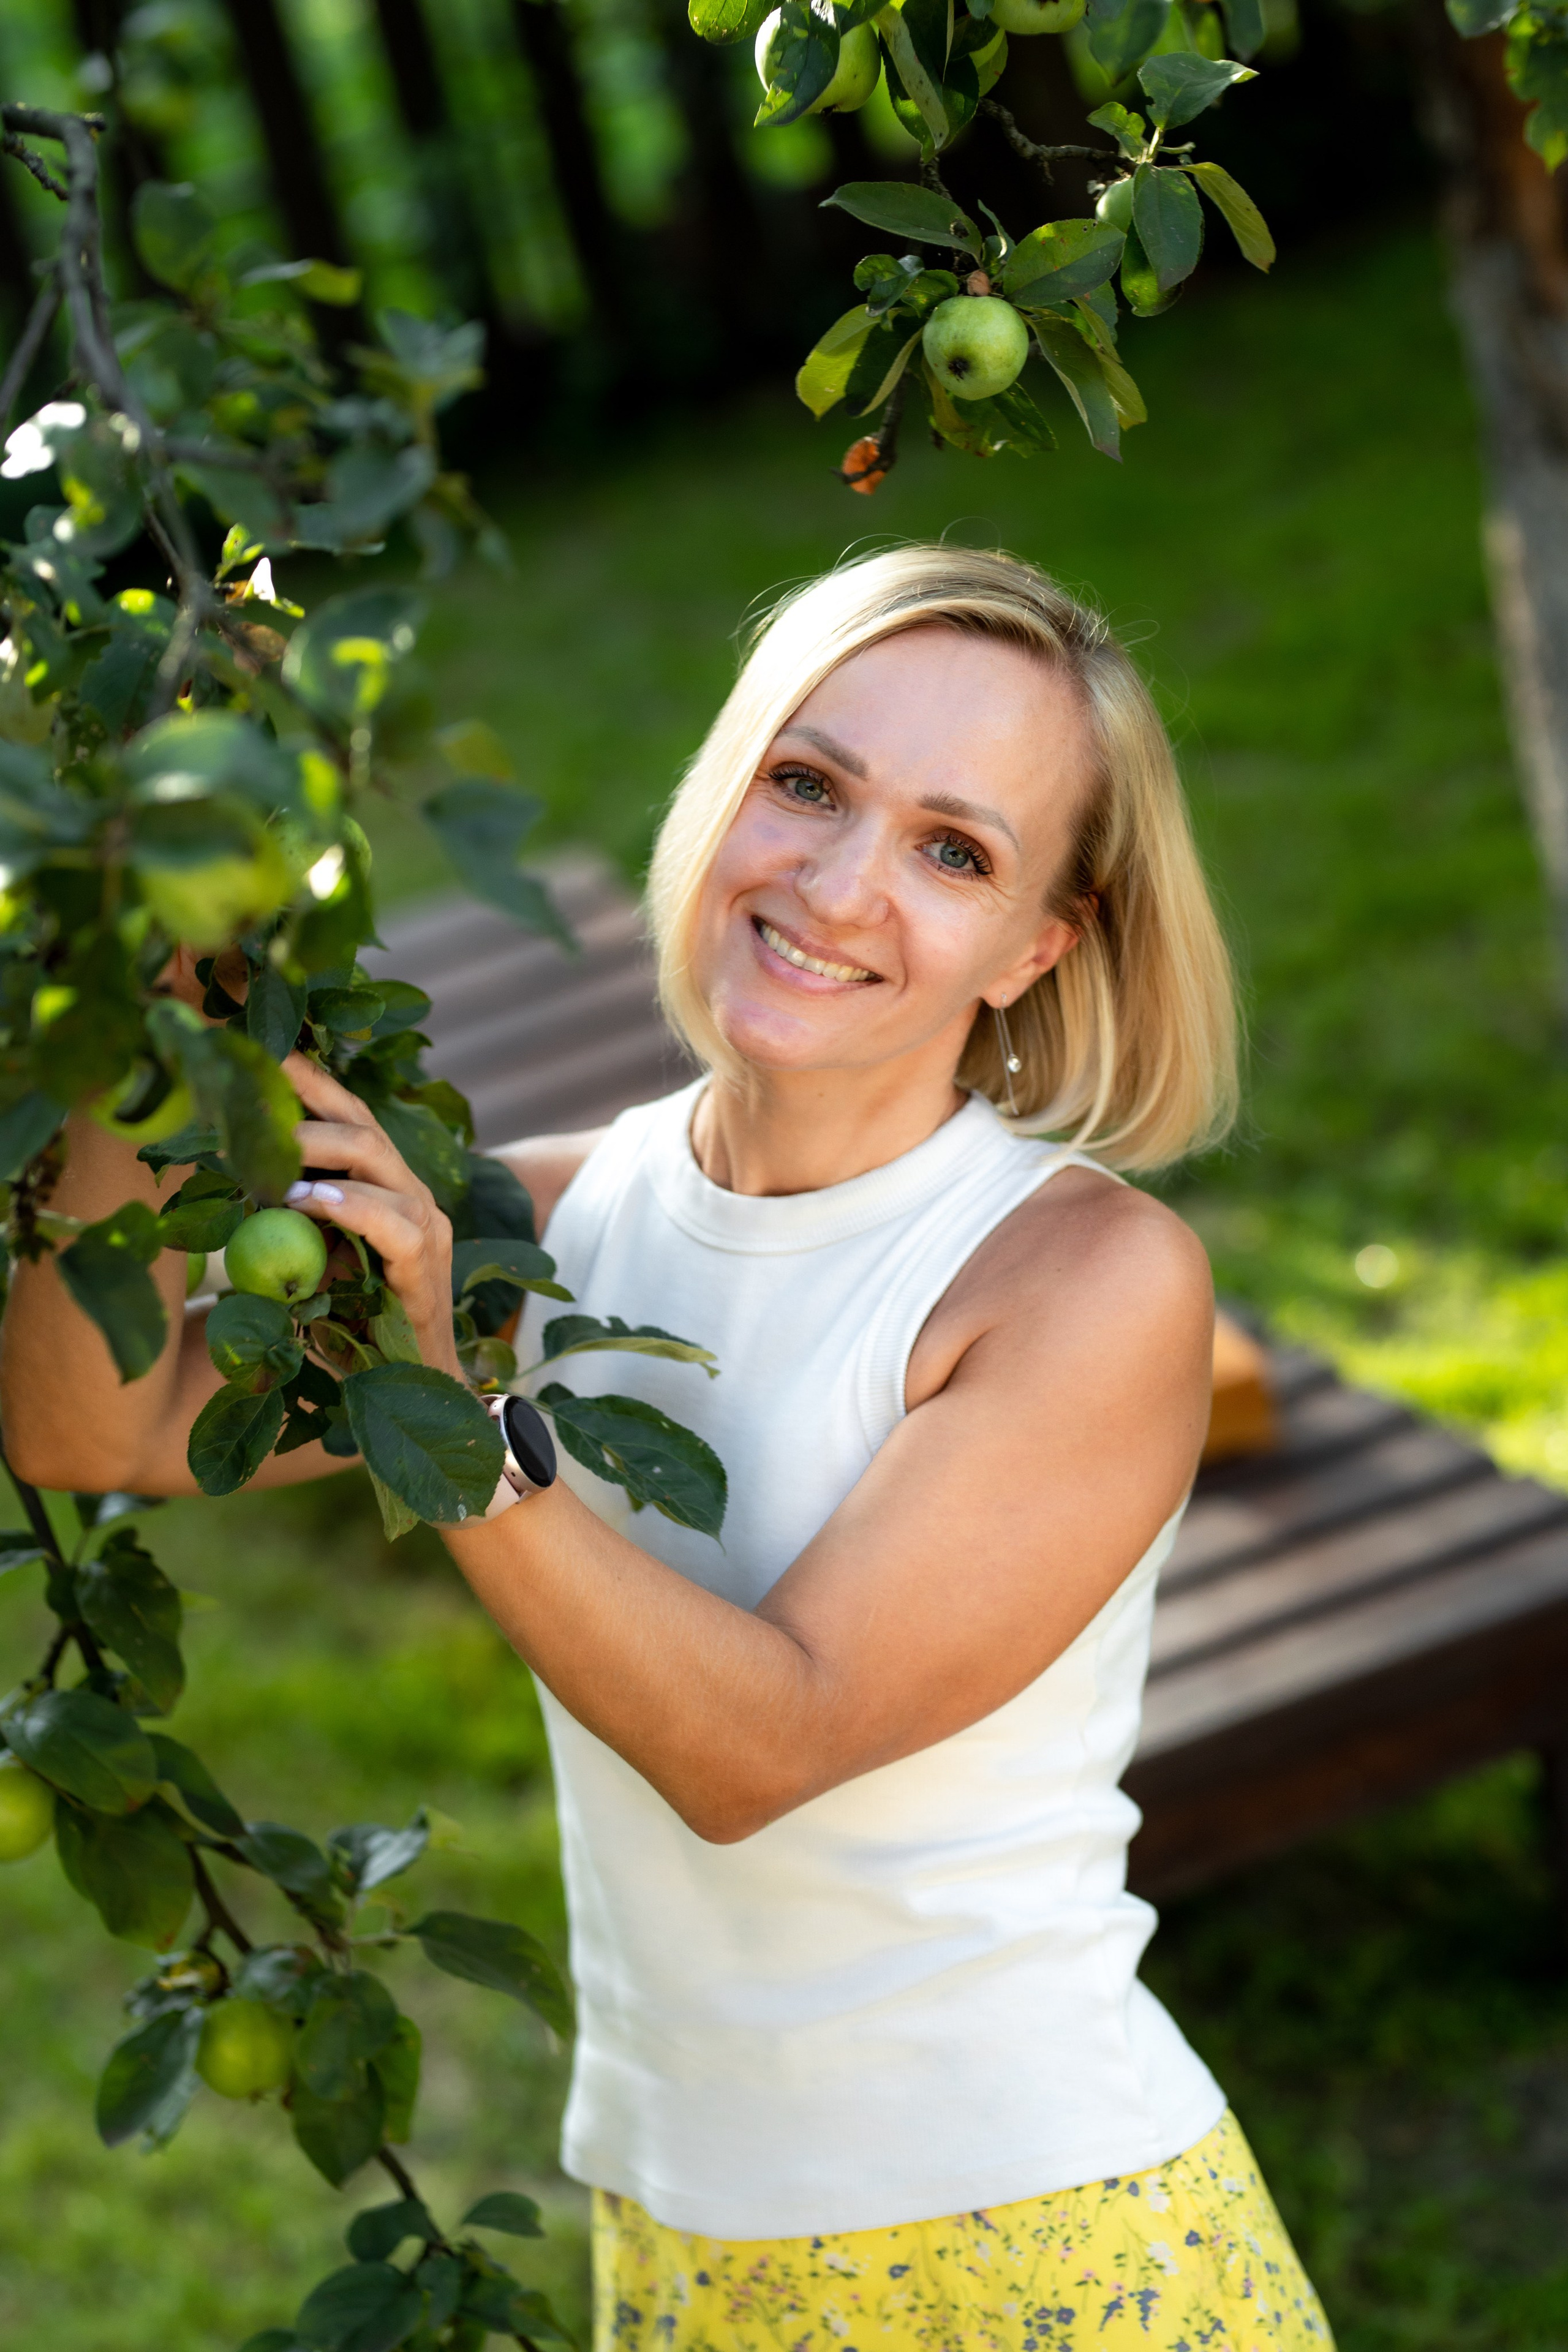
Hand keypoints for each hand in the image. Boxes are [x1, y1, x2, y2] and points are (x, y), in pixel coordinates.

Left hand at [280, 1054, 461, 1378]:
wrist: (410, 1389)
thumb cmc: (352, 1327)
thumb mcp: (308, 1263)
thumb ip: (285, 1226)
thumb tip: (224, 1189)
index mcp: (382, 1186)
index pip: (346, 1115)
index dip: (306, 1080)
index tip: (257, 1051)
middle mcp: (410, 1192)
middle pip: (360, 1122)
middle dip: (305, 1098)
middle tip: (250, 1089)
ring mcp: (425, 1223)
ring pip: (377, 1159)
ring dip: (316, 1151)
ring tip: (268, 1157)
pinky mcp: (426, 1262)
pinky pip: (393, 1220)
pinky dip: (351, 1205)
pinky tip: (310, 1200)